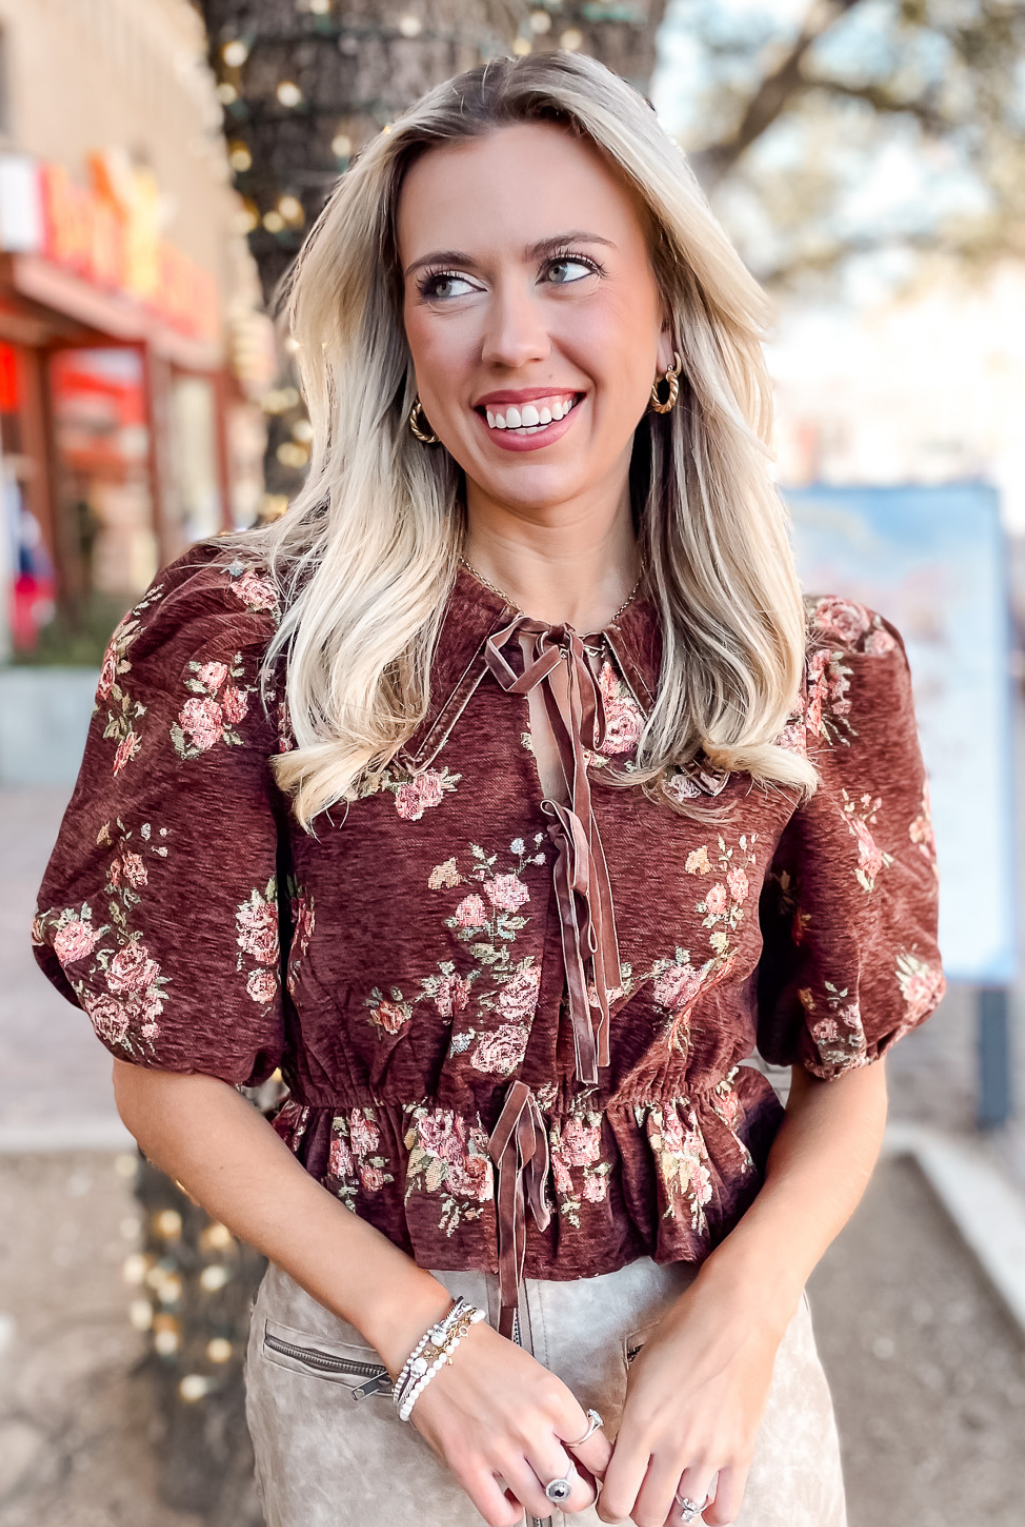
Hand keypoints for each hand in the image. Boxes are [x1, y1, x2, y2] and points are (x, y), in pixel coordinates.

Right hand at [408, 1317, 612, 1526]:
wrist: (433, 1344)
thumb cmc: (485, 1355)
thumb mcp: (536, 1375)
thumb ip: (558, 1415)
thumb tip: (579, 1453)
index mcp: (554, 1399)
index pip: (599, 1454)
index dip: (601, 1469)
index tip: (594, 1470)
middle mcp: (531, 1427)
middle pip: (575, 1492)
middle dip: (578, 1494)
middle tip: (571, 1486)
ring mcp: (498, 1450)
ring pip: (542, 1507)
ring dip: (543, 1501)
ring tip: (535, 1485)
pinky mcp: (466, 1466)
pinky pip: (501, 1516)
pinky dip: (511, 1513)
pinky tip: (510, 1496)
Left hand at [595, 1272, 786, 1526]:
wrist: (734, 1318)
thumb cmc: (684, 1334)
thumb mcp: (639, 1373)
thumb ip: (630, 1421)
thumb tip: (624, 1460)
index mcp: (641, 1423)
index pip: (617, 1499)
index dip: (609, 1507)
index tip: (612, 1500)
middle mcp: (674, 1445)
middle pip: (648, 1516)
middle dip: (638, 1511)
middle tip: (640, 1494)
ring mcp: (710, 1453)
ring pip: (682, 1517)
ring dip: (671, 1512)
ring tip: (668, 1493)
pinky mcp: (741, 1453)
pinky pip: (725, 1511)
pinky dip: (709, 1514)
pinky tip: (701, 1499)